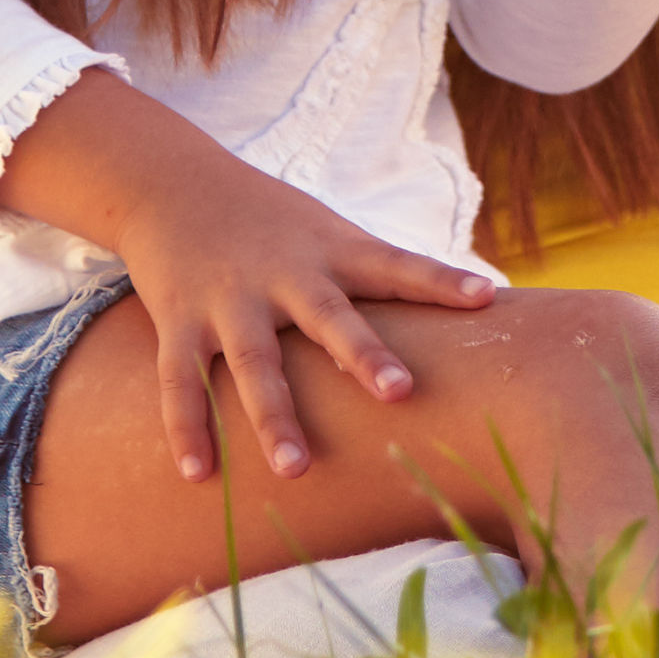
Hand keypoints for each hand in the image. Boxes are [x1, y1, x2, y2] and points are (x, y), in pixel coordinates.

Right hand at [0, 75, 493, 484]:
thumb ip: (384, 272)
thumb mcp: (330, 232)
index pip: (396, 265)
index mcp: (331, 250)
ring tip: (295, 469)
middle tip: (401, 394)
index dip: (441, 282)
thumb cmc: (273, 222)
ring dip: (274, 416)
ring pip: (253, 361)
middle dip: (364, 354)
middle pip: (329, 317)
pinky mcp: (179, 320)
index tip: (486, 297)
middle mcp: (284, 274)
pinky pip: (181, 380)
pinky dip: (188, 427)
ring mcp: (229, 300)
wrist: (172, 183)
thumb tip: (477, 305)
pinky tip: (199, 474)